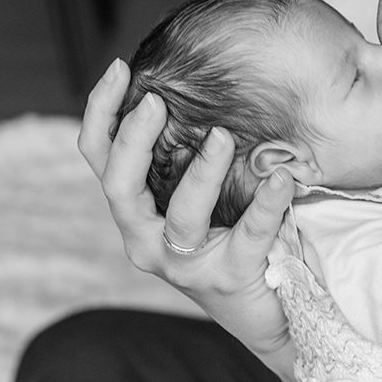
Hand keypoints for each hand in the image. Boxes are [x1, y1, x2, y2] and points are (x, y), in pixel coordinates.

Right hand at [77, 60, 296, 381]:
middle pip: (120, 186)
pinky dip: (265, 203)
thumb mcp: (197, 198)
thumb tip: (194, 89)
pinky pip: (248, 235)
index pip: (100, 158)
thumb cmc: (228, 242)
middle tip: (157, 100)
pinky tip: (280, 178)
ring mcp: (184, 264)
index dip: (101, 112)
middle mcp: (146, 240)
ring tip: (222, 136)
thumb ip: (185, 157)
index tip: (119, 68)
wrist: (264, 313)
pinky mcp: (228, 278)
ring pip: (181, 215)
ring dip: (201, 171)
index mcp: (136, 212)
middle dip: (134, 139)